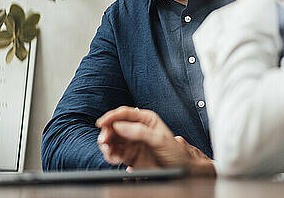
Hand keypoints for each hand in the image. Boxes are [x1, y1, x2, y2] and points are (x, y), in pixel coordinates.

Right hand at [96, 106, 215, 175]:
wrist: (181, 169)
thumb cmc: (175, 152)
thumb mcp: (159, 139)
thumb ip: (139, 132)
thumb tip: (120, 126)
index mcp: (146, 120)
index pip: (125, 114)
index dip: (111, 116)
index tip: (102, 122)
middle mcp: (137, 129)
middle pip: (115, 126)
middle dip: (107, 132)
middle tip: (104, 141)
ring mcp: (132, 142)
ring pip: (113, 140)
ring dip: (107, 144)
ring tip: (108, 151)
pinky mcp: (130, 155)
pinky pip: (115, 153)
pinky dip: (110, 155)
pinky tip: (113, 158)